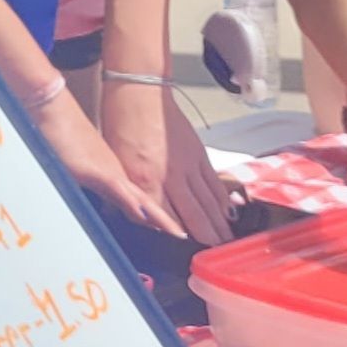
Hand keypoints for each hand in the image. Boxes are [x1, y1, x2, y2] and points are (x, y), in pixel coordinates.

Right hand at [34, 87, 183, 236]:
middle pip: (150, 204)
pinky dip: (132, 204)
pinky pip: (118, 190)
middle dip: (169, 224)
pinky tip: (143, 215)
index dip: (162, 218)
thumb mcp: (83, 163)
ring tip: (179, 234)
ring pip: (141, 200)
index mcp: (117, 173)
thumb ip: (96, 183)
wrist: (53, 107)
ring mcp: (109, 171)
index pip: (145, 202)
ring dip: (160, 219)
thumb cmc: (64, 132)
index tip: (177, 232)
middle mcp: (118, 173)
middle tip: (187, 239)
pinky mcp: (95, 170)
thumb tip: (100, 199)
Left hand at [101, 80, 234, 243]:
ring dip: (219, 225)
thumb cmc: (120, 125)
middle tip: (216, 254)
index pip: (166, 220)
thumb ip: (131, 192)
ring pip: (208, 203)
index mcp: (144, 180)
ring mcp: (187, 165)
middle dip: (206, 239)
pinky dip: (223, 201)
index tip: (188, 254)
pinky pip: (215, 183)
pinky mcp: (199, 153)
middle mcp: (169, 176)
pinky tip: (229, 214)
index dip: (179, 240)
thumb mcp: (117, 163)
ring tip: (226, 242)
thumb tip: (142, 217)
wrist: (138, 91)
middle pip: (194, 216)